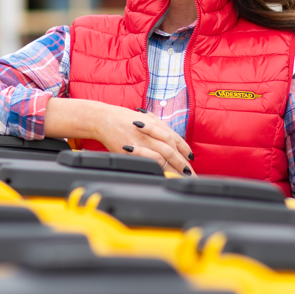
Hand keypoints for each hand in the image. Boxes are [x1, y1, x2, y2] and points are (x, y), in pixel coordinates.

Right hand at [44, 98, 195, 175]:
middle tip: (190, 173)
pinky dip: (159, 165)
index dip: (185, 149)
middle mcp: (151, 130)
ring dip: (175, 165)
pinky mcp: (132, 149)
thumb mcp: (141, 118)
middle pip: (173, 148)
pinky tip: (164, 172)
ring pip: (165, 153)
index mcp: (155, 124)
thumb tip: (168, 138)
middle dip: (183, 162)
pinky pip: (149, 158)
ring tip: (181, 175)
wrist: (103, 118)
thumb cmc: (121, 119)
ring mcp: (142, 139)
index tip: (191, 159)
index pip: (175, 138)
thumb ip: (155, 126)